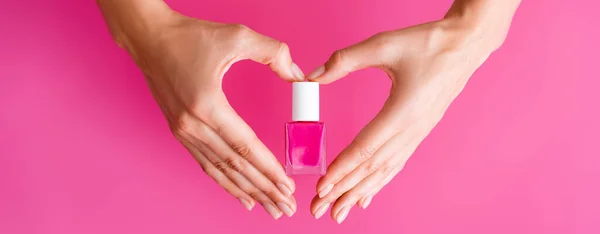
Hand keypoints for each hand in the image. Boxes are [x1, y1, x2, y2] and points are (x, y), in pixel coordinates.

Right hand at [100, 3, 303, 218]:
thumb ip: (273, 53)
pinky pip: (206, 163)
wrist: (149, 37)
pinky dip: (224, 182)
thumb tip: (298, 75)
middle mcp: (193, 125)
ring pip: (220, 171)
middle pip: (235, 166)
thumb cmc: (191, 35)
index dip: (269, 169)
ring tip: (269, 208)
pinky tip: (241, 194)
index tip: (288, 187)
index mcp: (207, 105)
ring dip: (246, 191)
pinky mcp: (179, 131)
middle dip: (263, 189)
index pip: (245, 147)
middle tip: (285, 208)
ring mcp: (183, 131)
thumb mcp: (237, 36)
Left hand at [307, 17, 509, 222]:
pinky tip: (367, 195)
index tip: (322, 188)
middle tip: (320, 210)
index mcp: (402, 112)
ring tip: (340, 211)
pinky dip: (380, 181)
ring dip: (360, 192)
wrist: (466, 44)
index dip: (342, 170)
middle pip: (372, 168)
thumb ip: (344, 60)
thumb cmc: (428, 43)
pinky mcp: (420, 131)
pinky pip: (396, 163)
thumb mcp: (383, 44)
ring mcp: (417, 134)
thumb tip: (312, 76)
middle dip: (344, 191)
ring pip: (384, 171)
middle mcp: (411, 130)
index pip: (365, 149)